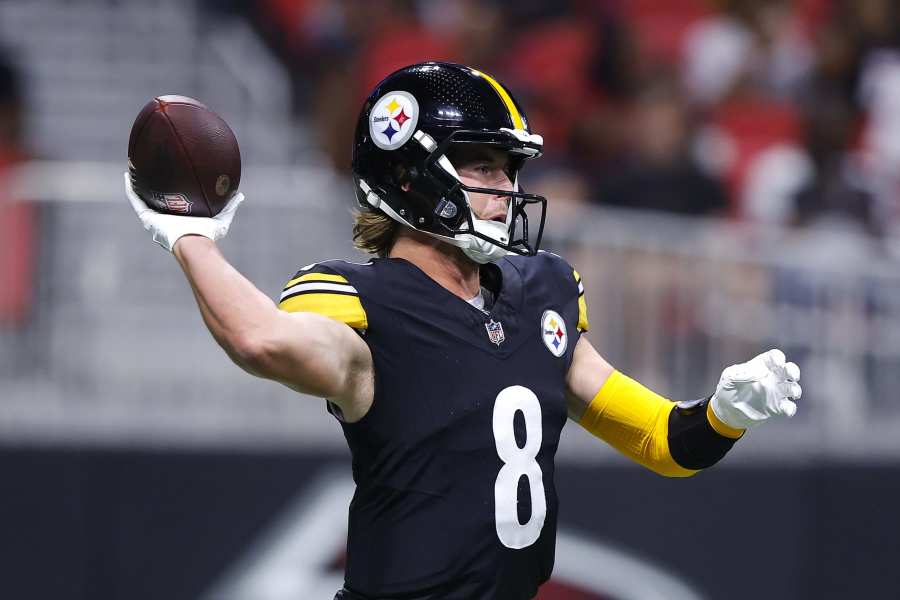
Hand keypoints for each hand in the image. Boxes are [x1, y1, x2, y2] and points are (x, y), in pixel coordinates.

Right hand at [124, 172, 243, 251]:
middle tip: (150, 173)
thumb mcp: (222, 219)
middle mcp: (166, 219)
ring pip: (142, 199)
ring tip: (133, 170)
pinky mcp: (147, 218)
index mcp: (181, 220)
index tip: (171, 183)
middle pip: (157, 201)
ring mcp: (155, 219)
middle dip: (153, 189)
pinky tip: (128, 174)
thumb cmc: (208, 235)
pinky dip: (130, 188)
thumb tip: (241, 194)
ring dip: (137, 185)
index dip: (171, 195)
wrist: (194, 243)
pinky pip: (136, 200)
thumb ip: (230, 206)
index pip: (175, 205)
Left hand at [711, 349, 800, 429]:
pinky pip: (788, 406)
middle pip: (789, 369)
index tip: (778, 362)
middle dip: (793, 371)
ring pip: (793, 387)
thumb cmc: (727, 389)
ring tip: (793, 393)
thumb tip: (760, 371)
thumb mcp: (729, 377)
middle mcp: (771, 377)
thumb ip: (742, 372)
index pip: (774, 357)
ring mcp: (775, 392)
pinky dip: (790, 408)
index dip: (778, 358)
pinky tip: (787, 410)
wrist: (727, 411)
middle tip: (792, 376)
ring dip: (795, 390)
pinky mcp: (776, 407)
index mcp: (761, 366)